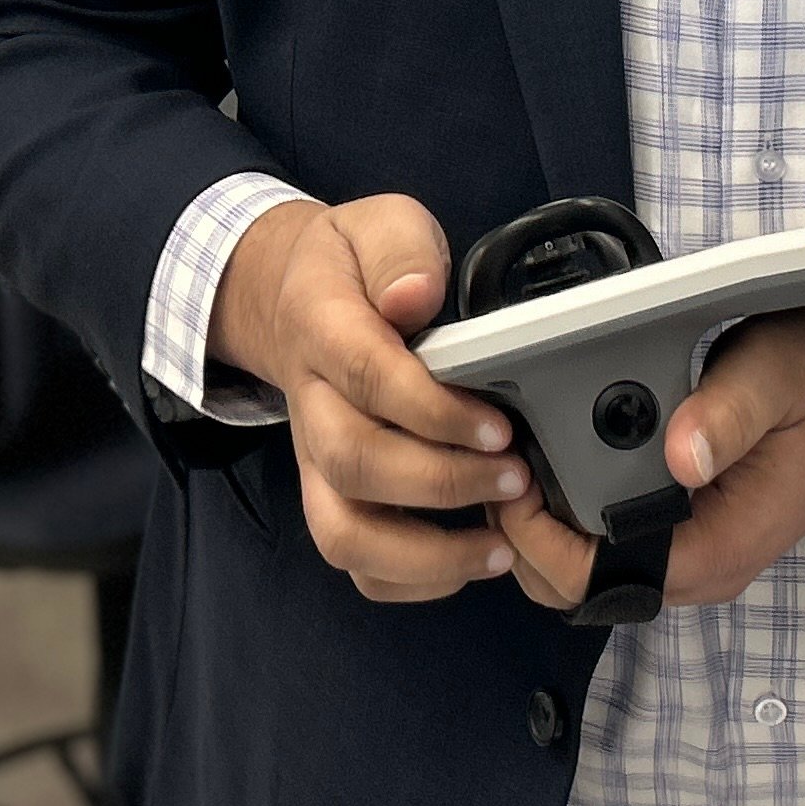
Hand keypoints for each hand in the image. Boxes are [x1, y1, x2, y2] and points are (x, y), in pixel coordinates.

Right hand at [214, 194, 534, 601]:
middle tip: (515, 476)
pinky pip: (352, 560)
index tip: (498, 424)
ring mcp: (315, 458)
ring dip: (424, 551)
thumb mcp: (379, 225)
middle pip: (353, 462)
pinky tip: (470, 563)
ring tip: (498, 545)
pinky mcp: (330, 494)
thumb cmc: (354, 268)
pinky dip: (409, 580)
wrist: (289, 299)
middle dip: (442, 481)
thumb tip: (415, 296)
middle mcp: (311, 404)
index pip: (367, 375)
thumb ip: (400, 252)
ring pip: (342, 531)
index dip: (433, 410)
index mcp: (322, 328)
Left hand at [493, 308, 804, 612]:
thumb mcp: (780, 378)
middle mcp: (694, 568)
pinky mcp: (680, 532)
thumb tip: (679, 453)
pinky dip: (567, 512)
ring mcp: (685, 554)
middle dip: (523, 533)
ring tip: (521, 455)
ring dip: (539, 524)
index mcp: (714, 548)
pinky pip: (603, 543)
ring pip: (580, 570)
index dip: (540, 538)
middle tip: (504, 458)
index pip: (598, 581)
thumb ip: (728, 413)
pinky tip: (553, 459)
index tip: (517, 477)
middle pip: (573, 587)